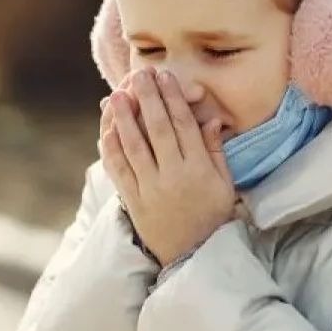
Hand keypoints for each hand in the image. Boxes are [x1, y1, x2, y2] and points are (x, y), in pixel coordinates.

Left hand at [97, 66, 235, 265]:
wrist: (192, 256)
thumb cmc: (211, 216)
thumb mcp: (224, 185)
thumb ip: (215, 152)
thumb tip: (211, 118)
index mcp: (198, 171)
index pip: (184, 126)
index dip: (173, 98)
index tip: (166, 77)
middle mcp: (173, 177)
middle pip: (157, 130)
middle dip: (147, 98)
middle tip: (139, 74)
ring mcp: (150, 190)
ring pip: (134, 147)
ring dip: (124, 118)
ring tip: (117, 95)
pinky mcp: (132, 201)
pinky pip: (118, 171)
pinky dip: (111, 149)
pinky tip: (107, 129)